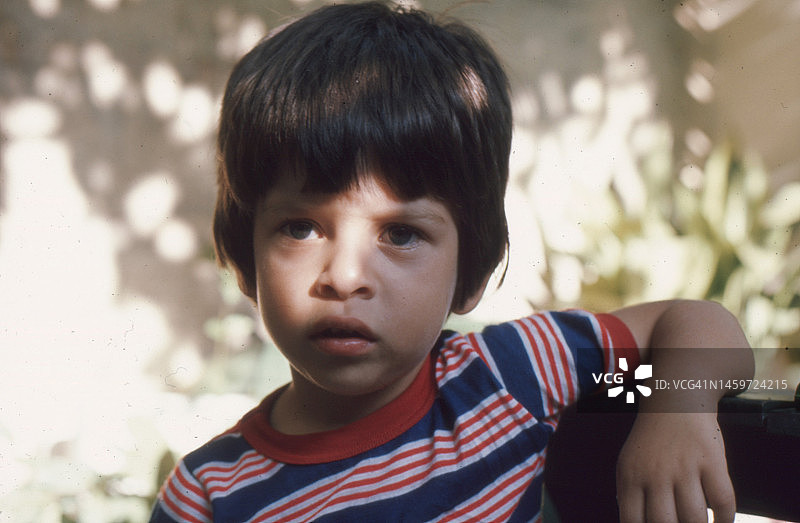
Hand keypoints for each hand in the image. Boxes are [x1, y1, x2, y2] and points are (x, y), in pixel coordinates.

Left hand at [616, 412, 735, 522]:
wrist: (674, 402)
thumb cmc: (651, 441)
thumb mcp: (629, 464)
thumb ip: (631, 496)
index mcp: (631, 477)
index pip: (633, 522)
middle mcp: (655, 473)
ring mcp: (684, 467)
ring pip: (695, 518)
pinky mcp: (711, 460)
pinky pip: (723, 502)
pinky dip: (725, 520)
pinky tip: (721, 522)